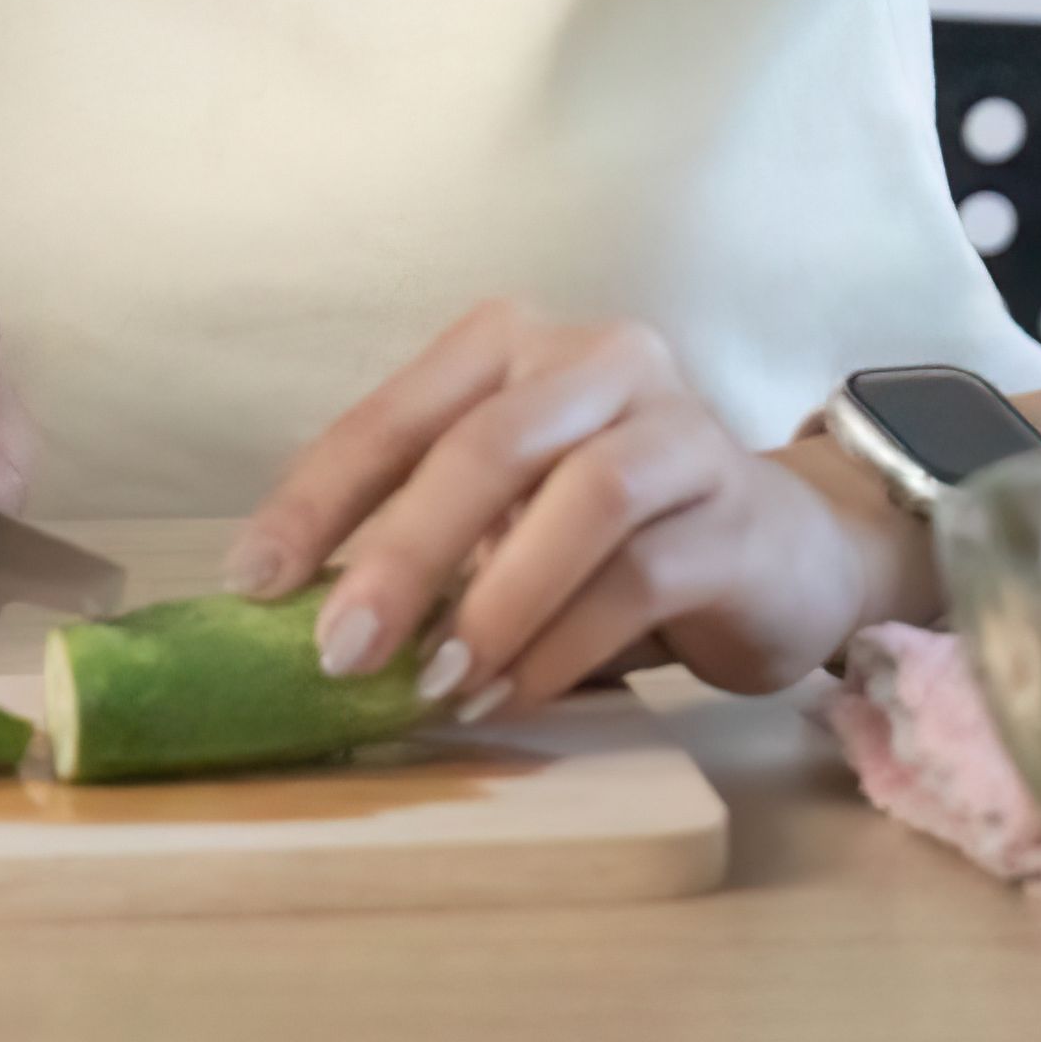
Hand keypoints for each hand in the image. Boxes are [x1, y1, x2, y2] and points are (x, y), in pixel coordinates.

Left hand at [224, 303, 922, 715]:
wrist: (787, 552)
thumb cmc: (612, 534)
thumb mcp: (505, 515)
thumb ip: (423, 538)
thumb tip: (297, 620)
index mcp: (512, 347)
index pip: (395, 416)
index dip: (316, 500)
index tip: (253, 584)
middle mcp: (598, 362)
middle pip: (486, 447)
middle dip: (401, 554)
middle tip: (341, 651)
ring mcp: (679, 430)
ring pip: (579, 503)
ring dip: (493, 605)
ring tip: (435, 685)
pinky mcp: (736, 513)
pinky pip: (639, 576)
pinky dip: (561, 645)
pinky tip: (510, 695)